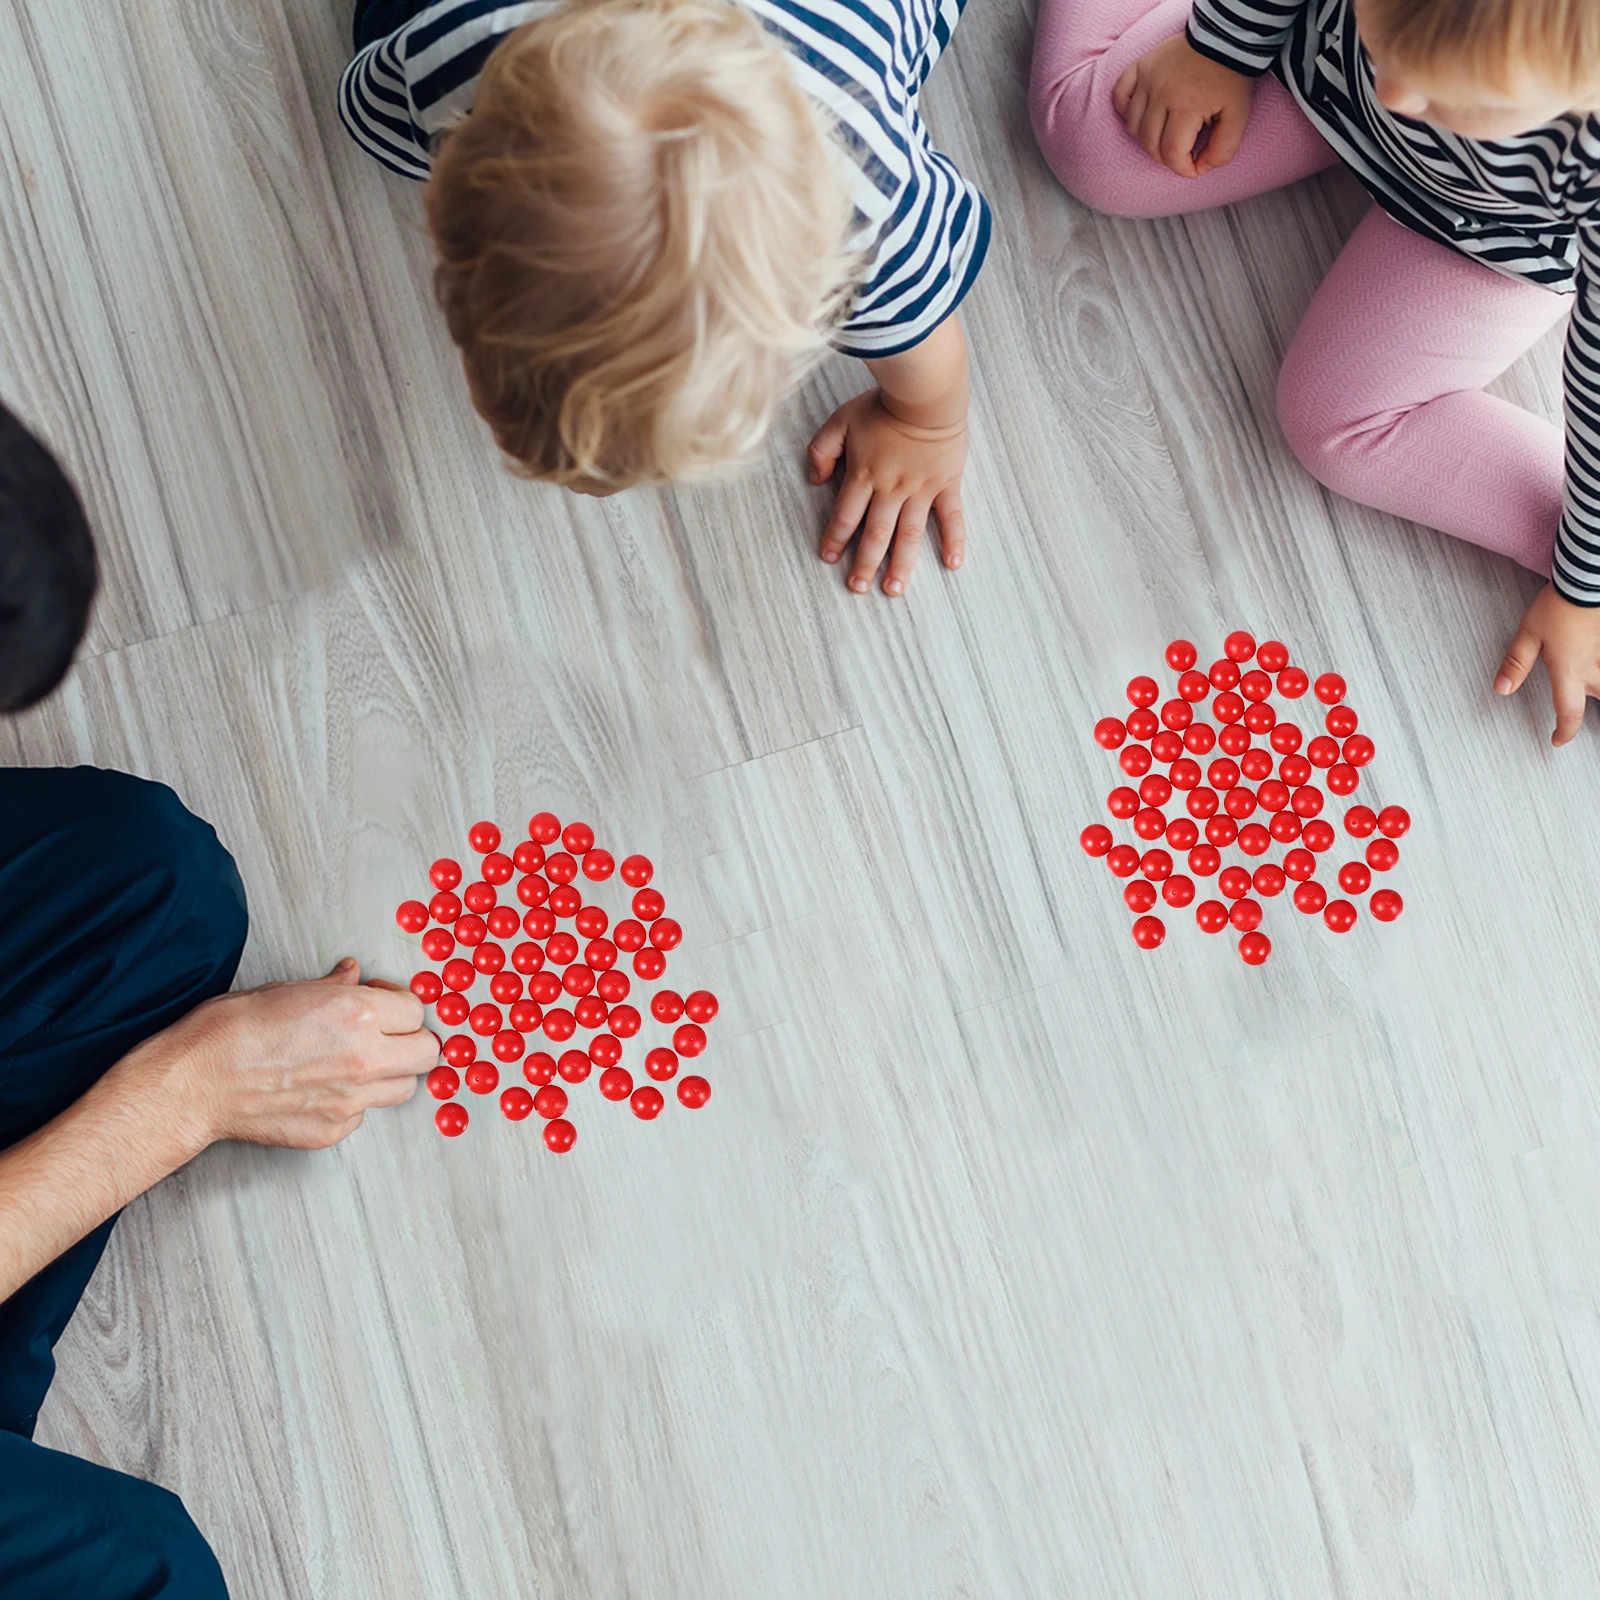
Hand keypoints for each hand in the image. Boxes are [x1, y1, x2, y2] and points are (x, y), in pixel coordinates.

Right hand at [128, 959, 432, 1152]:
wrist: (194, 1083)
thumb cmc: (230, 1031)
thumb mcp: (286, 989)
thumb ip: (333, 986)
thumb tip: (354, 975)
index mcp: (356, 1014)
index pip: (416, 1011)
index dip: (400, 1006)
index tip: (384, 1004)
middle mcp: (363, 1058)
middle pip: (427, 1053)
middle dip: (411, 1040)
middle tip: (388, 1035)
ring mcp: (350, 1099)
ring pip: (405, 1088)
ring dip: (391, 1074)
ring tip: (359, 1063)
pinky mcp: (331, 1129)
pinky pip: (363, 1115)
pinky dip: (353, 1103)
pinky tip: (325, 1089)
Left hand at [808, 389, 966, 595]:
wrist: (925, 392)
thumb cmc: (883, 404)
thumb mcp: (840, 420)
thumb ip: (821, 450)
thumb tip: (815, 480)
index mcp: (864, 476)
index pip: (845, 516)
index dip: (835, 539)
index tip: (829, 558)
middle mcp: (891, 489)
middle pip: (875, 534)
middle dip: (865, 564)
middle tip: (857, 588)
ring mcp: (921, 490)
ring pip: (909, 534)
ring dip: (901, 564)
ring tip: (894, 589)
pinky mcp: (947, 484)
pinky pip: (952, 517)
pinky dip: (954, 540)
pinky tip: (952, 564)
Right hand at [1113, 35, 1254, 176]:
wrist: (1223, 37)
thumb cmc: (1230, 78)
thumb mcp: (1239, 116)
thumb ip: (1223, 150)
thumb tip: (1200, 169)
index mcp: (1187, 106)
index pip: (1172, 153)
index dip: (1182, 169)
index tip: (1193, 168)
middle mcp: (1162, 94)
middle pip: (1150, 144)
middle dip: (1166, 157)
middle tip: (1181, 152)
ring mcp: (1147, 79)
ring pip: (1133, 127)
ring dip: (1147, 139)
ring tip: (1164, 136)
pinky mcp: (1140, 67)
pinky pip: (1120, 97)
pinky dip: (1127, 112)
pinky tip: (1143, 117)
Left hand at [1495, 583, 1599, 744]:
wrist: (1588, 579)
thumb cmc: (1561, 604)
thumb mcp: (1528, 634)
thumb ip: (1516, 664)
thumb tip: (1501, 689)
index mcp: (1571, 672)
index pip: (1569, 713)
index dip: (1564, 731)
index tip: (1558, 739)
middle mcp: (1596, 668)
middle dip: (1592, 708)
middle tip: (1582, 710)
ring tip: (1591, 686)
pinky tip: (1595, 659)